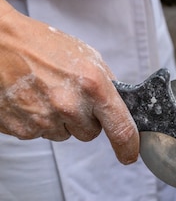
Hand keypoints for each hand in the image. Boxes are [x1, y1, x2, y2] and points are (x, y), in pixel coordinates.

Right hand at [0, 0, 138, 163]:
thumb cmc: (41, 45)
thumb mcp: (86, 57)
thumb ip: (107, 85)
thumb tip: (120, 109)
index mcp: (93, 86)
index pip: (121, 128)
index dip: (128, 146)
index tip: (130, 154)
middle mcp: (69, 106)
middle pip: (90, 134)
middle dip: (84, 120)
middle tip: (67, 95)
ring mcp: (43, 119)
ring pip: (64, 135)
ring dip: (59, 120)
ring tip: (44, 92)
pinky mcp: (21, 128)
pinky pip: (39, 134)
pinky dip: (36, 120)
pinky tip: (29, 98)